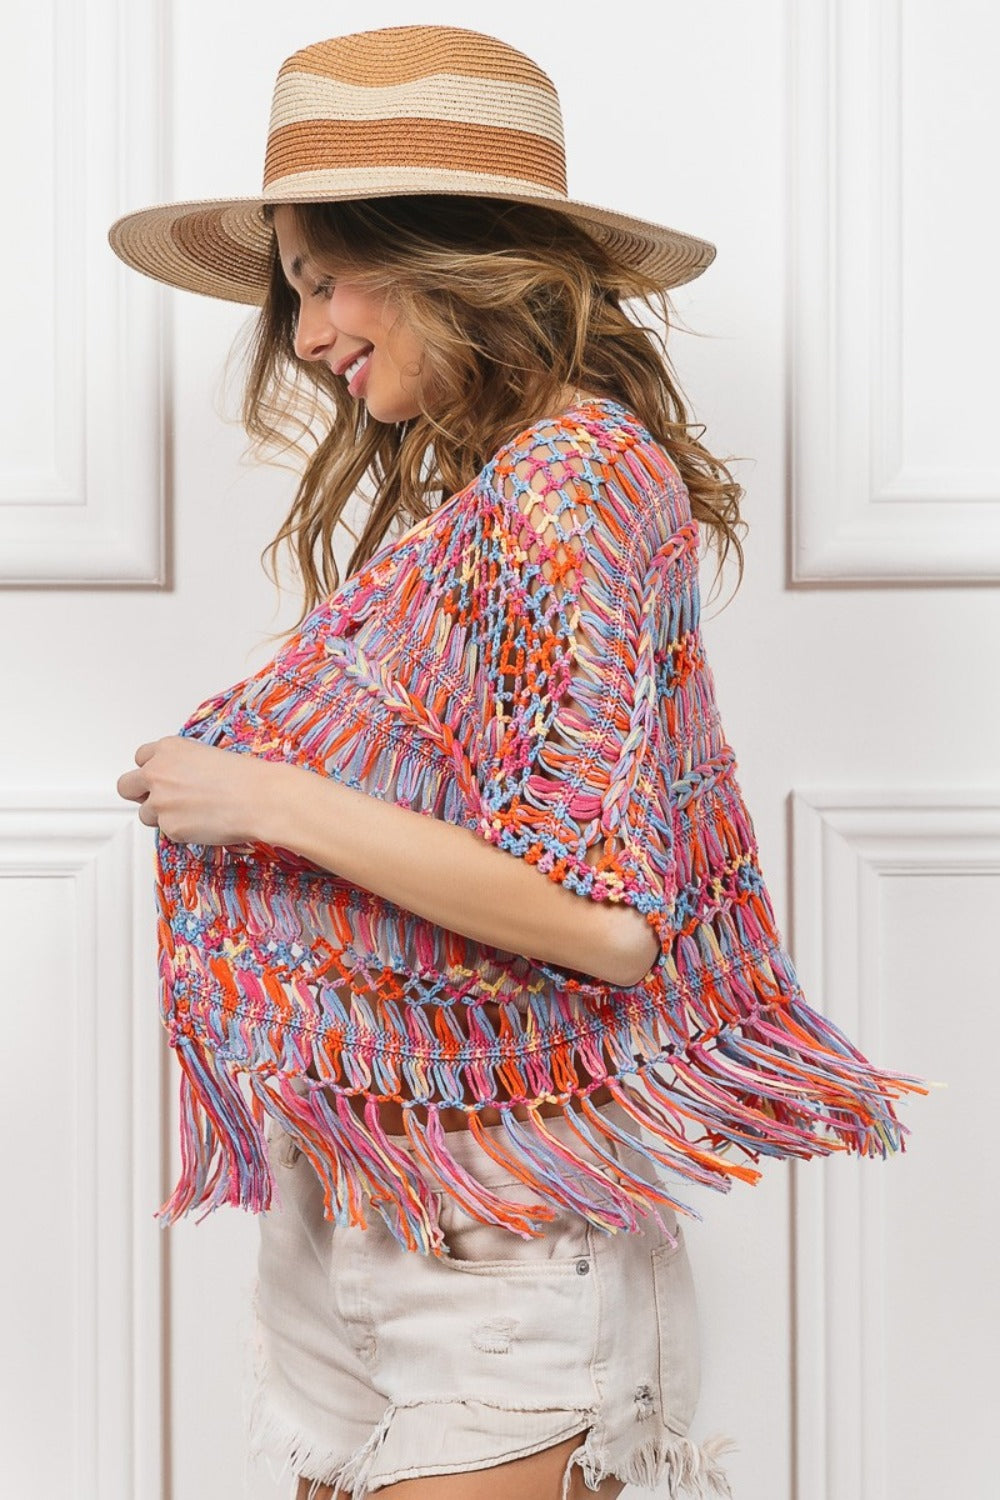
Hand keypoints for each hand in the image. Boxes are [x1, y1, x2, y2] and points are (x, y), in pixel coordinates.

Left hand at [116, 736, 270, 845]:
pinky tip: (203, 823)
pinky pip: (166, 832)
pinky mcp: (169, 827)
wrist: (259, 798)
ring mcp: (160, 802)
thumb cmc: (245, 777)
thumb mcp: (208, 755)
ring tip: (191, 813)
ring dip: (162, 815)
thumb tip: (177, 781)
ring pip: (145, 813)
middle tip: (158, 799)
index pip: (140, 758)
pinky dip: (181, 831)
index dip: (151, 770)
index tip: (160, 777)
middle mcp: (157, 773)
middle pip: (126, 786)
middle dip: (139, 793)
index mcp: (168, 749)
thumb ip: (182, 765)